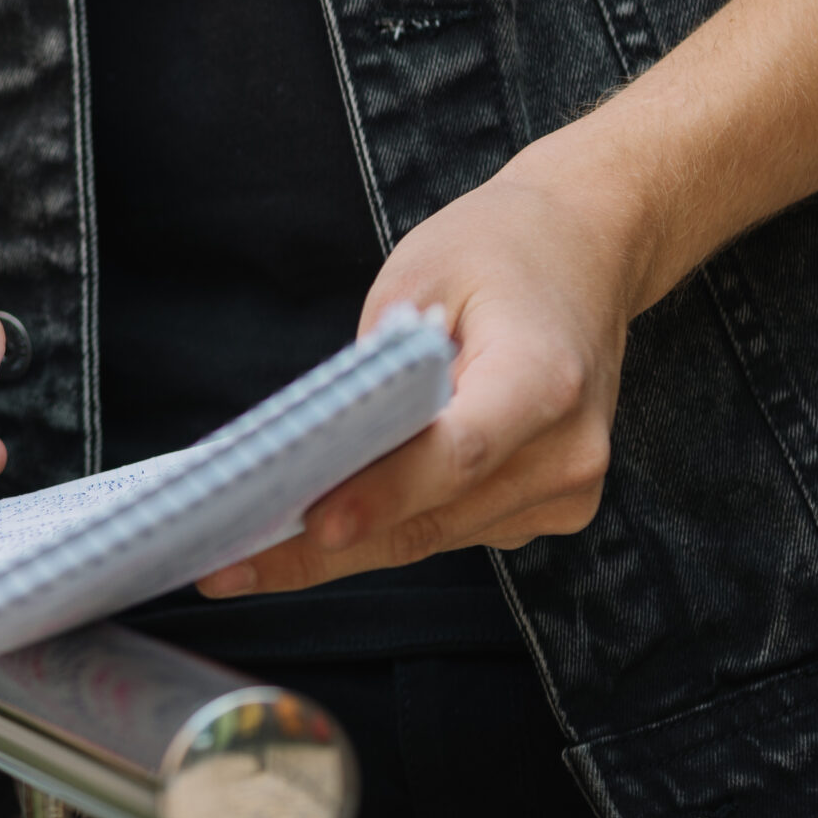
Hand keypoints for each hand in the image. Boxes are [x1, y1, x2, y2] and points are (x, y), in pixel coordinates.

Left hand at [196, 139, 655, 597]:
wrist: (586, 249)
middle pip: (434, 517)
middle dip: (324, 552)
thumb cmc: (496, 252)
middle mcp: (566, 450)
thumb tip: (316, 446)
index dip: (383, 493)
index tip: (313, 523)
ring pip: (434, 537)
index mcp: (544, 380)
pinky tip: (312, 530)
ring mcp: (565, 489)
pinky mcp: (550, 507)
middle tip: (231, 568)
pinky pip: (452, 528)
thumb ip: (378, 364)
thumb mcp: (422, 274)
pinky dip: (386, 526)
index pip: (457, 453)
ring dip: (343, 549)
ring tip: (244, 558)